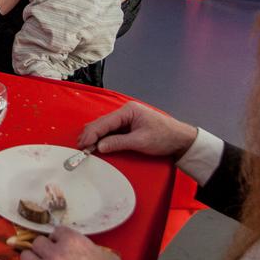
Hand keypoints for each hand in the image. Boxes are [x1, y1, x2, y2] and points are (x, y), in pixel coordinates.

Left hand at [21, 226, 152, 259]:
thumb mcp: (106, 256)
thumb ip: (85, 248)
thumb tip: (75, 251)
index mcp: (73, 243)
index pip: (56, 232)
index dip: (60, 240)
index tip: (62, 245)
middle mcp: (55, 256)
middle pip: (37, 243)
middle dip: (46, 249)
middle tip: (53, 257)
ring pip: (27, 258)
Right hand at [78, 101, 196, 156]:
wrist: (180, 139)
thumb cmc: (164, 137)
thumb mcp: (141, 142)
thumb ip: (119, 143)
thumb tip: (100, 147)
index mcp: (128, 111)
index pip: (105, 122)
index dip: (92, 134)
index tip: (82, 144)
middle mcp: (125, 112)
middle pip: (101, 123)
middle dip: (90, 135)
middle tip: (80, 148)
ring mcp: (126, 119)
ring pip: (104, 127)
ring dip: (94, 137)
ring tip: (84, 147)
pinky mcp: (127, 126)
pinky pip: (110, 131)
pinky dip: (102, 138)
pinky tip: (96, 144)